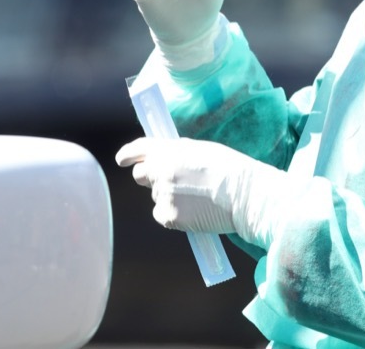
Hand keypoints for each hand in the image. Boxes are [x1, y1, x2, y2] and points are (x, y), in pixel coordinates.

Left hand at [115, 137, 294, 247]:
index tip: (122, 159)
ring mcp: (162, 193)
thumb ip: (176, 154)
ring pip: (156, 197)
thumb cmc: (229, 170)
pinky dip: (174, 215)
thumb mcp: (200, 150)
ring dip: (168, 197)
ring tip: (196, 198)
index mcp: (168, 149)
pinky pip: (163, 215)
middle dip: (151, 178)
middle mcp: (160, 170)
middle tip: (171, 183)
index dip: (128, 154)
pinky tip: (195, 211)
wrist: (243, 195)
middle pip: (141, 175)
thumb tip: (164, 160)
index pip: (139, 148)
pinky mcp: (168, 216)